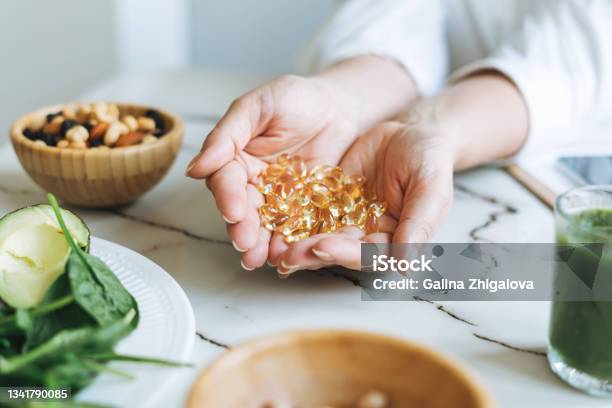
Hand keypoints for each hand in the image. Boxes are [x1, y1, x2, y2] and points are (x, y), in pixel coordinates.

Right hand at [186, 75, 360, 268]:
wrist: (339, 107)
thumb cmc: (296, 98)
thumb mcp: (258, 106)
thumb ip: (228, 134)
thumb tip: (195, 168)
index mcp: (236, 158)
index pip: (226, 181)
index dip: (228, 197)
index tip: (233, 211)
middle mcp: (254, 183)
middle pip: (244, 210)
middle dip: (242, 228)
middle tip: (245, 244)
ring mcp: (280, 198)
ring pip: (267, 225)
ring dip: (262, 244)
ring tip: (262, 259)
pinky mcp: (305, 208)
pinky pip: (297, 228)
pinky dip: (292, 242)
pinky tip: (289, 256)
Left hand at [274, 120, 455, 274]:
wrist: (410, 132)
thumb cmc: (428, 159)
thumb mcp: (430, 187)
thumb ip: (419, 224)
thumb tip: (407, 265)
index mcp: (393, 240)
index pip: (369, 255)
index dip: (346, 253)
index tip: (323, 247)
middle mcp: (366, 236)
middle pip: (338, 250)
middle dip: (313, 253)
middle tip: (288, 256)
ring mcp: (346, 219)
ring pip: (319, 236)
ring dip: (297, 244)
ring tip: (274, 249)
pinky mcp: (328, 201)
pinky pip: (308, 212)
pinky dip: (291, 220)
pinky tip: (272, 224)